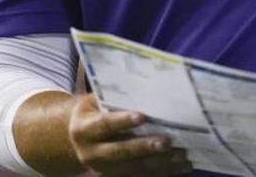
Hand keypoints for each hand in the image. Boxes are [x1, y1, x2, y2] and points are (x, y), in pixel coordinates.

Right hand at [67, 94, 191, 174]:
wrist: (75, 139)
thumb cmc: (93, 112)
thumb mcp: (95, 102)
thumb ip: (113, 99)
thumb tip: (145, 87)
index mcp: (84, 129)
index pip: (104, 125)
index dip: (123, 121)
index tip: (142, 116)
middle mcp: (90, 152)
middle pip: (119, 151)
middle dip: (144, 147)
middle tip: (167, 141)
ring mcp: (102, 169)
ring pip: (133, 169)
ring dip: (159, 163)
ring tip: (180, 155)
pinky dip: (161, 172)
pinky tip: (180, 166)